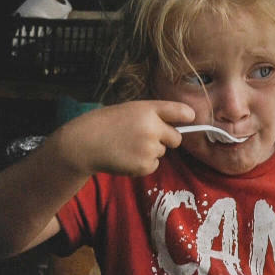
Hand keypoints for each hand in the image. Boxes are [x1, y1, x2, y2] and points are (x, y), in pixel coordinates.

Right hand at [56, 100, 193, 175]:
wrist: (84, 144)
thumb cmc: (105, 124)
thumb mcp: (129, 110)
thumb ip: (152, 115)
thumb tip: (176, 124)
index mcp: (148, 109)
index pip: (179, 110)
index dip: (187, 116)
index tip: (191, 119)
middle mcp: (153, 127)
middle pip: (176, 138)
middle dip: (167, 140)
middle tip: (145, 138)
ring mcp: (150, 147)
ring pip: (162, 152)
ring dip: (150, 152)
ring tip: (127, 146)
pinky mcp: (145, 165)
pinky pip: (153, 165)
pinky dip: (143, 164)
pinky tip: (126, 157)